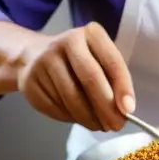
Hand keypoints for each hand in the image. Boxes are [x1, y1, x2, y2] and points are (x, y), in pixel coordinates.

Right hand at [16, 22, 134, 131]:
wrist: (34, 56)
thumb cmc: (78, 60)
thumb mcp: (99, 58)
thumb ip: (113, 79)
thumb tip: (123, 110)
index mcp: (91, 33)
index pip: (112, 61)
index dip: (123, 87)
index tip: (128, 110)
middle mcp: (67, 42)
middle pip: (90, 78)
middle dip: (105, 107)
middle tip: (115, 126)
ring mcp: (45, 60)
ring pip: (71, 97)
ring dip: (88, 117)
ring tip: (99, 126)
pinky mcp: (30, 81)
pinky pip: (54, 106)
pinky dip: (69, 118)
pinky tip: (77, 119)